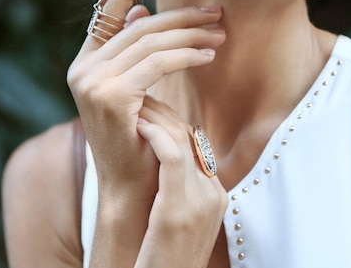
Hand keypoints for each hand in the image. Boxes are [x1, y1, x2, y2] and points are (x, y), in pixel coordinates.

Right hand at [67, 0, 225, 199]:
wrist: (133, 187)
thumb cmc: (140, 139)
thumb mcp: (136, 90)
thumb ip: (135, 53)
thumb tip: (143, 13)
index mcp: (86, 62)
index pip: (108, 10)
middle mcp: (83, 68)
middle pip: (141, 27)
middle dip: (183, 17)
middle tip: (216, 13)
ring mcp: (93, 82)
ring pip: (152, 42)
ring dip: (192, 35)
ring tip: (221, 34)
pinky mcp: (111, 95)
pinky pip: (159, 63)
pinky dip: (188, 55)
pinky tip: (209, 55)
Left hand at [135, 96, 227, 267]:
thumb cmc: (160, 258)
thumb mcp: (176, 219)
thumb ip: (176, 191)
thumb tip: (164, 164)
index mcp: (215, 196)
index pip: (199, 146)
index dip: (173, 122)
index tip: (151, 109)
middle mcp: (213, 195)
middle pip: (193, 138)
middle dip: (165, 114)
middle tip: (141, 98)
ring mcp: (201, 203)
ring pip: (183, 141)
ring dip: (157, 118)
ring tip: (135, 107)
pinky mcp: (180, 210)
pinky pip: (173, 158)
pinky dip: (156, 136)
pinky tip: (138, 126)